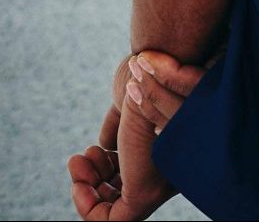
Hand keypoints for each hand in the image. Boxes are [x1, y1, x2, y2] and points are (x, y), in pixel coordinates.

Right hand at [67, 51, 201, 219]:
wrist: (156, 63)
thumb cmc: (145, 76)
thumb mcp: (129, 106)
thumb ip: (118, 129)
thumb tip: (104, 148)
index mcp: (166, 151)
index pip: (133, 177)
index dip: (106, 171)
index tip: (91, 151)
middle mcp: (166, 171)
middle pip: (123, 193)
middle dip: (94, 181)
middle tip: (82, 157)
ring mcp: (158, 186)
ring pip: (116, 211)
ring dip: (88, 190)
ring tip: (80, 161)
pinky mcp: (145, 197)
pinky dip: (88, 209)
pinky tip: (79, 182)